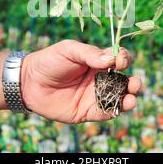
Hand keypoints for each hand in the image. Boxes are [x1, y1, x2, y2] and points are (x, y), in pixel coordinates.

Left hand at [20, 40, 141, 123]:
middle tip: (134, 83)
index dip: (124, 59)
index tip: (120, 61)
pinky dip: (114, 112)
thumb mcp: (69, 50)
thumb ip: (90, 53)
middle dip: (134, 83)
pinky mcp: (87, 112)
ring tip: (131, 98)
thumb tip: (112, 60)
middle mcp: (100, 78)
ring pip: (118, 99)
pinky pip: (105, 113)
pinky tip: (117, 108)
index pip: (119, 59)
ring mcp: (94, 96)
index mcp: (98, 61)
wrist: (28, 82)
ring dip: (129, 99)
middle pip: (124, 81)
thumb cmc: (49, 61)